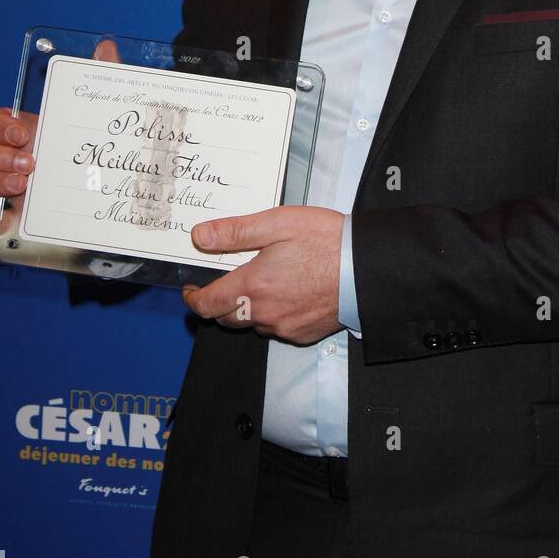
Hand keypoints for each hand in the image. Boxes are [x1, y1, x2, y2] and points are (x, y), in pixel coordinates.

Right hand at [0, 38, 120, 237]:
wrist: (115, 194)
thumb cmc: (102, 148)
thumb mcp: (104, 114)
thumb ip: (105, 77)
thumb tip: (105, 46)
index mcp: (30, 132)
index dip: (0, 125)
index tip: (23, 132)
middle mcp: (14, 158)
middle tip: (30, 165)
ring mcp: (11, 188)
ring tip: (23, 188)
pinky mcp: (16, 217)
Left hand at [182, 206, 344, 344]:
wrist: (366, 268)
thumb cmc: (326, 242)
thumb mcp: (277, 223)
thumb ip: (235, 232)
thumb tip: (200, 237)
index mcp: (252, 286)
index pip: (207, 303)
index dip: (193, 298)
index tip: (191, 288)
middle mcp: (264, 313)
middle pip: (225, 319)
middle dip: (219, 303)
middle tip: (226, 281)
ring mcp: (284, 327)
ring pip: (253, 324)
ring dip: (248, 308)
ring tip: (264, 282)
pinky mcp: (303, 334)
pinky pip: (278, 328)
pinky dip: (274, 314)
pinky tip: (289, 293)